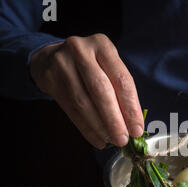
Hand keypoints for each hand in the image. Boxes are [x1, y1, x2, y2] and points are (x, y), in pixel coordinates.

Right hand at [30, 33, 143, 148]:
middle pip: (101, 91)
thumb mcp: (106, 67)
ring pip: (83, 103)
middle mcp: (81, 51)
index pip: (121, 79)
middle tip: (123, 139)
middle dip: (114, 120)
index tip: (137, 128)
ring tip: (111, 140)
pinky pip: (71, 110)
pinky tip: (98, 139)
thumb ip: (120, 91)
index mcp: (103, 46)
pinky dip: (87, 129)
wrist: (50, 58)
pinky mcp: (50, 79)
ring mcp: (62, 63)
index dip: (131, 107)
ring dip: (100, 127)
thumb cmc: (89, 65)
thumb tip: (133, 125)